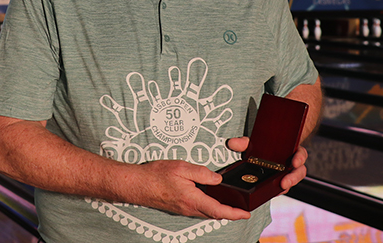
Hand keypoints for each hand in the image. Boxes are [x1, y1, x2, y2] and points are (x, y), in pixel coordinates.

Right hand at [133, 159, 251, 220]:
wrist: (137, 184)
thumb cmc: (156, 175)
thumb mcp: (181, 168)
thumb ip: (202, 173)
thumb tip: (218, 179)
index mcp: (192, 199)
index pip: (218, 210)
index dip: (234, 213)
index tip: (246, 214)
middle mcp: (189, 208)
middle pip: (214, 214)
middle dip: (230, 213)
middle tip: (243, 209)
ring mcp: (184, 209)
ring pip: (206, 213)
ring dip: (219, 210)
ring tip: (231, 204)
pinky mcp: (179, 207)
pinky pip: (198, 210)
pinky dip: (209, 207)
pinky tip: (211, 199)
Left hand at [225, 138, 308, 194]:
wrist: (261, 154)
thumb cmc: (261, 147)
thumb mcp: (253, 143)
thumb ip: (244, 142)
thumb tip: (232, 143)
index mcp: (289, 152)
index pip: (300, 154)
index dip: (300, 158)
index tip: (295, 162)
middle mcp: (289, 164)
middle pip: (299, 171)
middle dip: (294, 177)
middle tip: (285, 182)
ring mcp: (284, 175)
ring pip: (292, 181)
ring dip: (287, 185)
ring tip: (280, 188)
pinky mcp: (277, 183)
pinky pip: (281, 188)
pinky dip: (277, 190)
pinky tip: (273, 192)